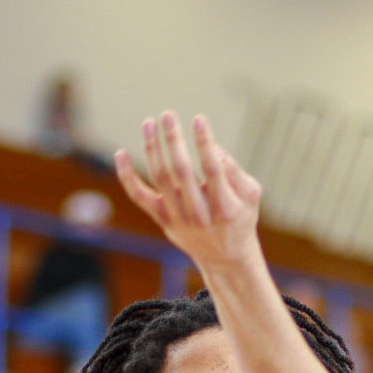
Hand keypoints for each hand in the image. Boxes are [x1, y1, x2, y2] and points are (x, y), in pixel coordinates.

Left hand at [115, 112, 263, 272]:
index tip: (199, 119)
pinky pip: (139, 196)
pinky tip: (121, 153)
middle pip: (181, 172)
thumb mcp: (250, 196)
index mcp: (224, 207)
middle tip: (168, 115)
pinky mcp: (163, 219)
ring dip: (152, 148)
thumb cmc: (239, 218)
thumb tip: (213, 147)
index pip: (213, 170)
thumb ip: (235, 171)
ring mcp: (178, 218)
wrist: (224, 258)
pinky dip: (127, 175)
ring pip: (160, 178)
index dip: (205, 143)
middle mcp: (200, 214)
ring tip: (149, 123)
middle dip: (174, 140)